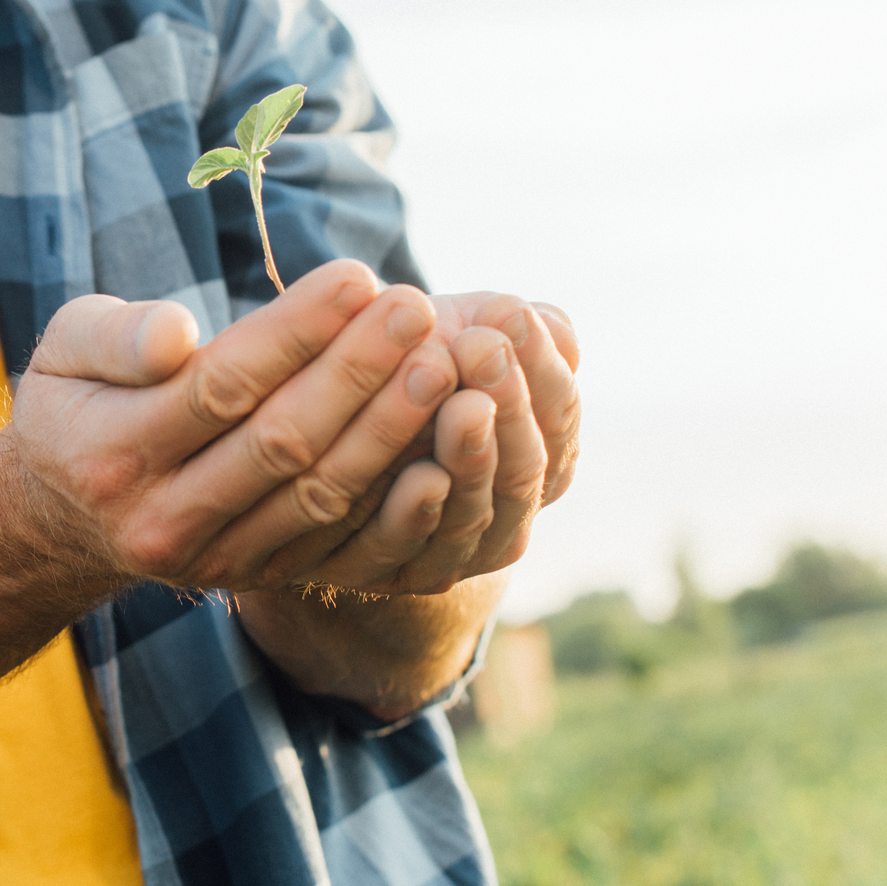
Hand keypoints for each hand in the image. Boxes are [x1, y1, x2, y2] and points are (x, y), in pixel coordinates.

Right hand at [2, 260, 462, 592]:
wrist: (65, 514)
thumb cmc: (76, 403)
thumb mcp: (66, 352)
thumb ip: (117, 338)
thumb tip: (176, 333)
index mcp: (113, 454)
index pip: (220, 387)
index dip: (295, 333)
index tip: (357, 276)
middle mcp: (163, 521)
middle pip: (282, 444)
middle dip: (358, 372)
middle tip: (418, 310)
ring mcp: (215, 561)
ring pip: (320, 495)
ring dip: (390, 429)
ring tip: (444, 362)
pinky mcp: (259, 578)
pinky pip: (341, 538)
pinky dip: (394, 490)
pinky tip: (438, 436)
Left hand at [245, 292, 581, 596]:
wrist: (330, 429)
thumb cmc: (409, 363)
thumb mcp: (459, 334)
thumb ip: (507, 330)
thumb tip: (549, 325)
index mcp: (539, 450)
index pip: (556, 413)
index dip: (540, 367)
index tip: (511, 312)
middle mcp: (509, 510)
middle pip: (525, 466)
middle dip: (509, 403)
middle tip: (482, 347)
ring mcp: (457, 550)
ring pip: (476, 512)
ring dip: (473, 457)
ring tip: (464, 404)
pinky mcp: (395, 573)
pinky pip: (414, 551)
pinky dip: (421, 515)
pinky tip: (422, 477)